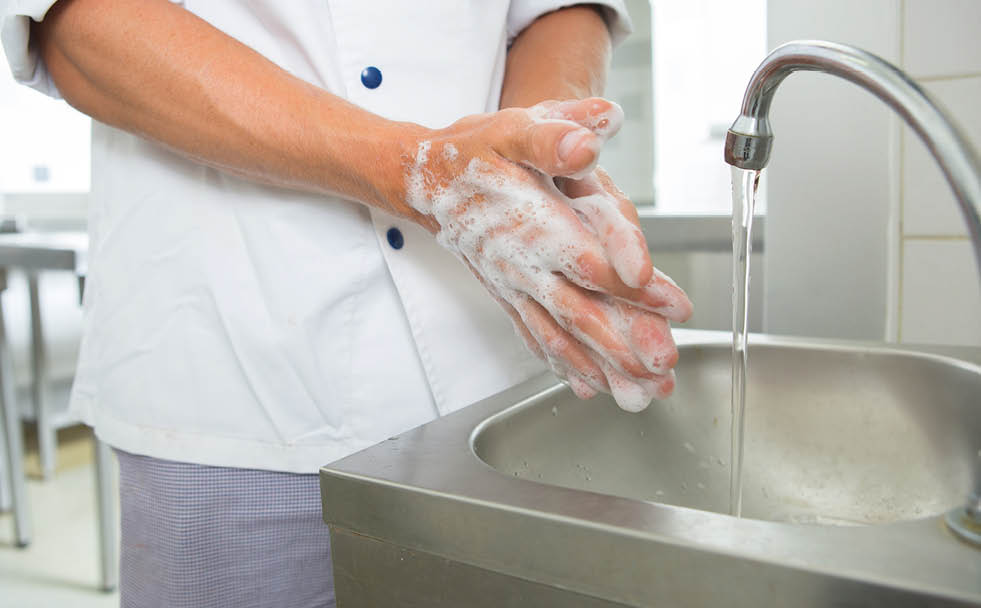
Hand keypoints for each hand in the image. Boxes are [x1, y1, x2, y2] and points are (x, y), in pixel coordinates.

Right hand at [401, 98, 691, 410]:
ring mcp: (513, 286)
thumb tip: (586, 143)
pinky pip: (535, 336)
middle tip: (664, 373)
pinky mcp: (506, 296)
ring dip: (600, 368)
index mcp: (532, 224)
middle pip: (580, 314)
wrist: (424, 180)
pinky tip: (586, 385)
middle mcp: (522, 265)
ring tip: (637, 395)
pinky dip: (562, 364)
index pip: (592, 262)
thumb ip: (550, 136)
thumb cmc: (473, 151)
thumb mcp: (510, 128)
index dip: (636, 287)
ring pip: (560, 336)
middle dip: (624, 348)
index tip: (677, 307)